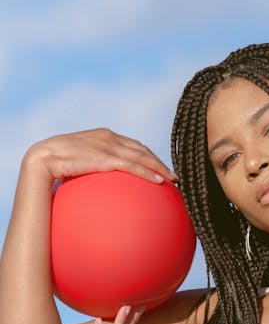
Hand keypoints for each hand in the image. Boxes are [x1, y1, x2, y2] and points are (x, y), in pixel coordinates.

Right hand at [22, 127, 177, 184]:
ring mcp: (107, 146)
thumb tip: (95, 188)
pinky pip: (132, 166)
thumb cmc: (54, 165)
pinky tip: (159, 182)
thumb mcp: (76, 163)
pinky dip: (147, 172)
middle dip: (158, 161)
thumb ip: (90, 168)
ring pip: (141, 156)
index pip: (131, 144)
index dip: (147, 155)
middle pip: (141, 148)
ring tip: (173, 179)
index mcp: (102, 135)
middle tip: (172, 174)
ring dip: (159, 167)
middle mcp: (108, 137)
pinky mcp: (105, 158)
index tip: (158, 166)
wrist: (41, 159)